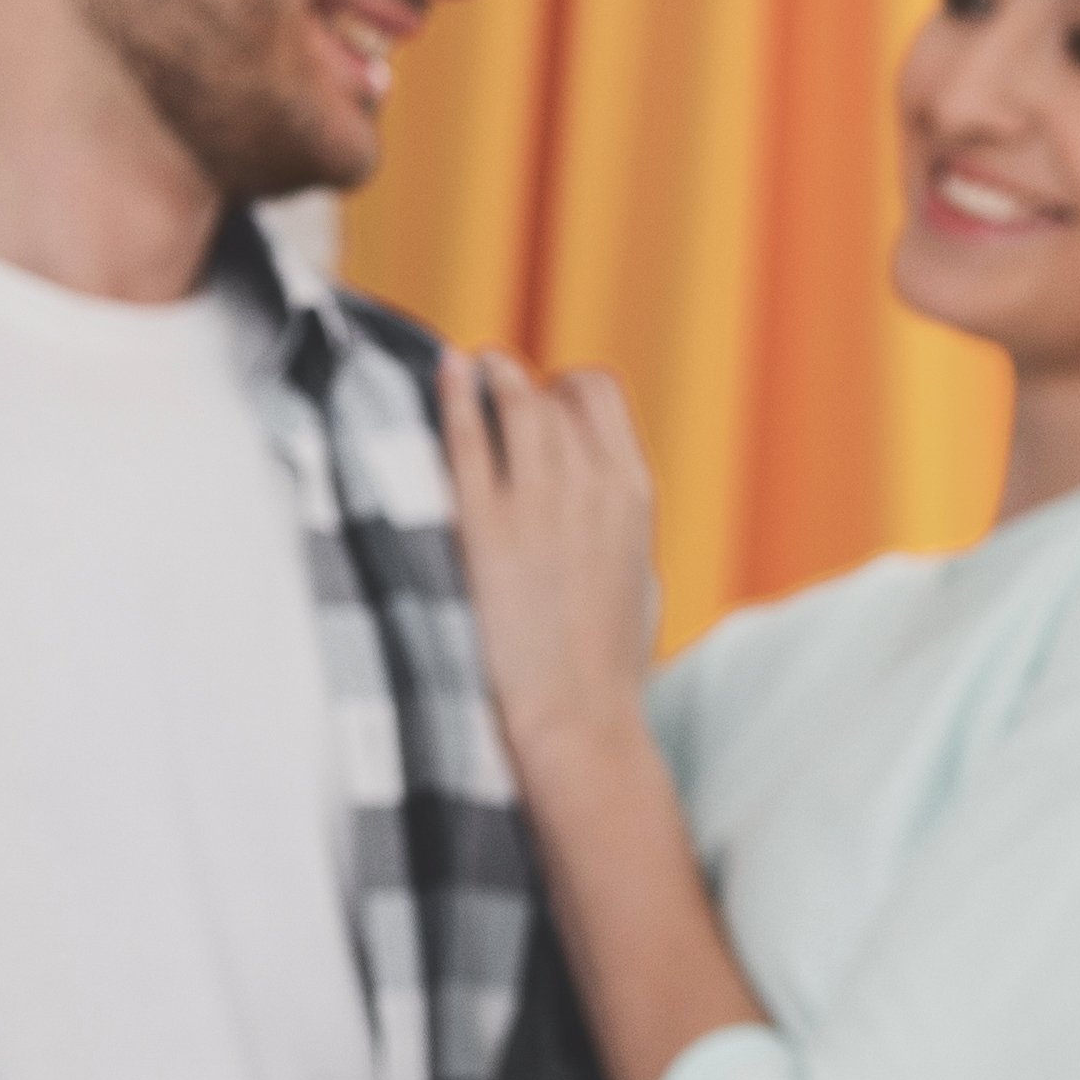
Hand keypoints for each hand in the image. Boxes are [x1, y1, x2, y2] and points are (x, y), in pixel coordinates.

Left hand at [439, 348, 668, 756]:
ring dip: (489, 376)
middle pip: (552, 392)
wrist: (577, 713)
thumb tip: (605, 499)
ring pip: (513, 400)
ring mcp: (537, 500)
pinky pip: (466, 438)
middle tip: (495, 389)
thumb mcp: (637, 575)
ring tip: (467, 367)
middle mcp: (591, 483)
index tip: (542, 401)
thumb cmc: (606, 660)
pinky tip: (442, 373)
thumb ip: (621, 524)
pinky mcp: (484, 525)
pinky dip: (452, 396)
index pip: (598, 395)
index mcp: (633, 491)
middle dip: (522, 386)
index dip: (564, 388)